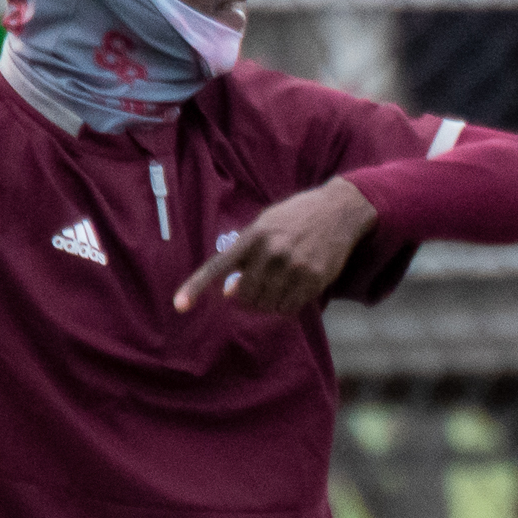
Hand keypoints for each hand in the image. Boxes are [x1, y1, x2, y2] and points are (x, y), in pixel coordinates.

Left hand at [176, 177, 378, 315]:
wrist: (339, 211)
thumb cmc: (296, 218)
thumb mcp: (265, 225)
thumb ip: (245, 256)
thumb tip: (230, 292)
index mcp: (254, 236)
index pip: (217, 267)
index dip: (195, 287)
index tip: (179, 305)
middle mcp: (272, 252)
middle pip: (245, 295)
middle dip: (246, 299)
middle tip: (254, 292)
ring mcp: (294, 267)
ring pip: (267, 305)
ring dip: (267, 304)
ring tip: (275, 288)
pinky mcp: (314, 279)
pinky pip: (290, 307)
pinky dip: (285, 306)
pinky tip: (291, 291)